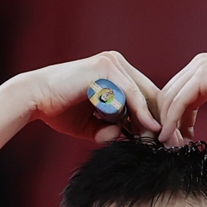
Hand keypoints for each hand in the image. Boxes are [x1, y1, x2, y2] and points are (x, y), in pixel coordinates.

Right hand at [21, 52, 162, 143]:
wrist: (34, 98)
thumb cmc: (58, 110)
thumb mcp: (90, 125)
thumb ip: (108, 130)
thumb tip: (122, 137)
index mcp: (115, 73)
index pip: (144, 96)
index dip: (155, 118)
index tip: (163, 140)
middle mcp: (116, 64)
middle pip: (149, 93)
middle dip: (161, 119)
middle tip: (172, 142)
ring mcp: (112, 64)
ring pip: (142, 94)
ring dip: (153, 120)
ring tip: (161, 141)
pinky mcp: (105, 68)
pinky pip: (130, 93)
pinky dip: (141, 112)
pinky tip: (150, 129)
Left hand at [157, 48, 206, 144]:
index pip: (179, 91)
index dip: (176, 116)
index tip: (181, 138)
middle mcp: (200, 64)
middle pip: (169, 95)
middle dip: (168, 122)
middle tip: (171, 145)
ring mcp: (200, 68)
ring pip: (170, 100)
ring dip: (168, 125)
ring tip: (171, 146)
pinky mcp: (203, 77)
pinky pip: (178, 102)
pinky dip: (172, 121)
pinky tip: (172, 137)